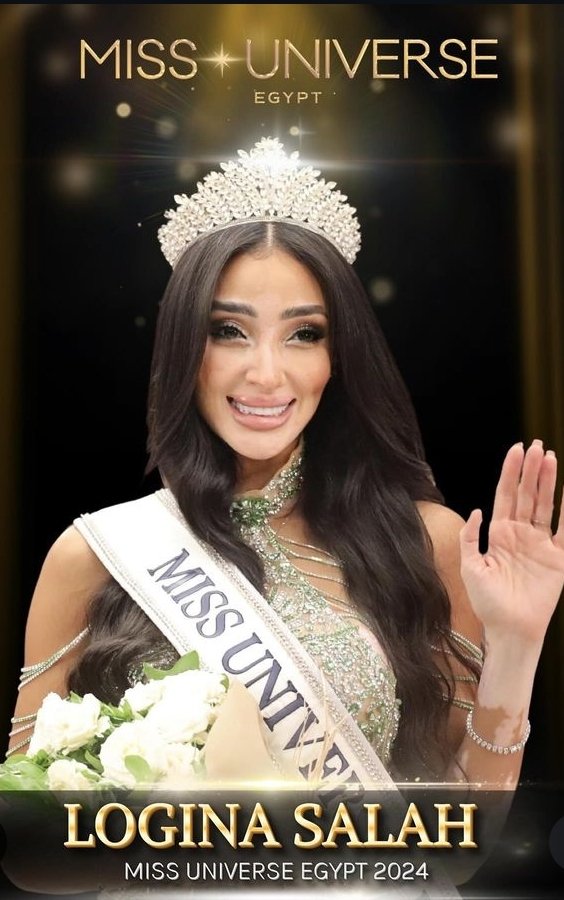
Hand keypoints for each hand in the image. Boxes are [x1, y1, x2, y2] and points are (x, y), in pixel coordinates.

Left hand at [459, 440, 563, 645]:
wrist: (509, 629)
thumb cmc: (487, 602)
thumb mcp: (470, 567)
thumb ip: (470, 537)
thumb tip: (477, 510)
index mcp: (499, 534)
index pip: (506, 495)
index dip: (511, 472)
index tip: (516, 449)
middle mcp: (520, 534)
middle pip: (527, 494)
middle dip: (531, 470)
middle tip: (538, 445)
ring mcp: (540, 544)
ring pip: (545, 505)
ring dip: (548, 482)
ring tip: (551, 458)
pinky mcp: (558, 558)